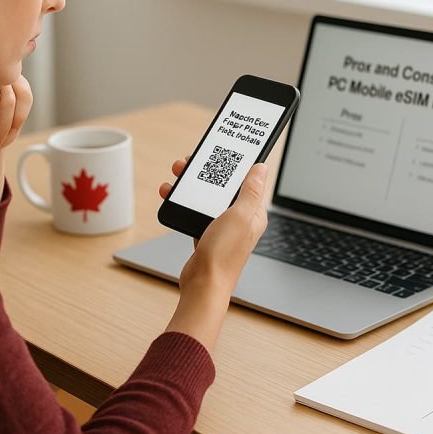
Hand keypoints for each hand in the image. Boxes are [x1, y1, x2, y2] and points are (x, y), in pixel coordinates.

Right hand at [160, 158, 269, 349]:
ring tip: (176, 174)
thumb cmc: (224, 254)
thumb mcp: (239, 215)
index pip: (246, 179)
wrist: (203, 285)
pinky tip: (171, 195)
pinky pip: (194, 210)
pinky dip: (183, 201)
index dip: (234, 162)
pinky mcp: (206, 234)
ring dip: (191, 184)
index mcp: (253, 212)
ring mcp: (222, 226)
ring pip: (206, 196)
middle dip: (207, 170)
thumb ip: (250, 190)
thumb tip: (261, 168)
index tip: (222, 148)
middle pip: (223, 185)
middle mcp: (239, 218)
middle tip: (190, 160)